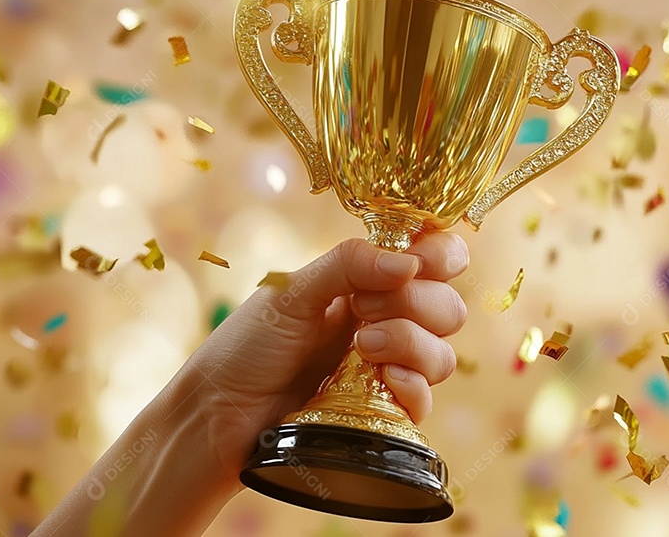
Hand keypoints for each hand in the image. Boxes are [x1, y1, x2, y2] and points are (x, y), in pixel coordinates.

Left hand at [191, 232, 468, 496]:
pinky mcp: (382, 411)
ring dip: (410, 344)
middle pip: (448, 307)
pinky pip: (426, 399)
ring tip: (362, 348)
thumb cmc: (247, 345)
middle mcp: (386, 320)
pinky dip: (412, 387)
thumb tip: (408, 264)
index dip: (440, 256)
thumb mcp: (291, 291)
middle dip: (414, 305)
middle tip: (361, 311)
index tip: (414, 265)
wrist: (219, 412)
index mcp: (367, 282)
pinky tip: (384, 380)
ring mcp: (387, 368)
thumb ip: (349, 266)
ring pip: (443, 354)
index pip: (435, 258)